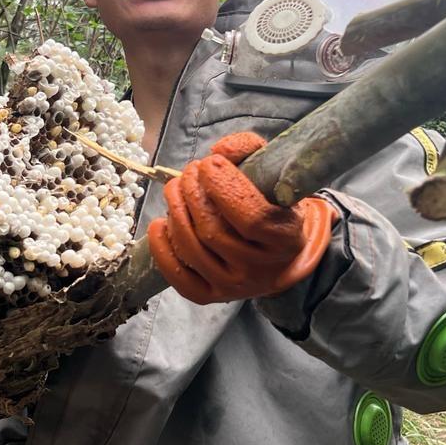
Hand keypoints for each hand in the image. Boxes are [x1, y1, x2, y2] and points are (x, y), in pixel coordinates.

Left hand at [147, 131, 337, 304]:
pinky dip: (162, 248)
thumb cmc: (272, 204)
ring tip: (175, 189)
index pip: (250, 217)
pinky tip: (160, 223)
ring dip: (175, 211)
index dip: (223, 187)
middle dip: (192, 192)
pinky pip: (178, 276)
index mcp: (285, 239)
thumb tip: (220, 150)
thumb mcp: (273, 172)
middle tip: (189, 172)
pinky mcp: (210, 296)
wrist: (278, 252)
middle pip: (212, 231)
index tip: (210, 162)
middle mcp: (260, 269)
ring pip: (192, 248)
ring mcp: (234, 287)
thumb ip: (249, 149)